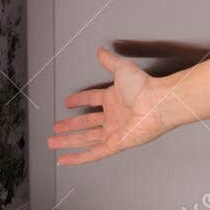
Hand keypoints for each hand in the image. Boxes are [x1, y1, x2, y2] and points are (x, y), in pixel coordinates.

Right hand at [48, 47, 180, 165]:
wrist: (157, 103)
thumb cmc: (145, 87)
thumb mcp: (121, 69)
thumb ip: (109, 61)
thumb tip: (101, 51)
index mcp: (114, 99)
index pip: (91, 100)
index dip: (79, 101)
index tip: (68, 102)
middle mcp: (113, 116)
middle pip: (85, 123)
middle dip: (69, 126)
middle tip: (57, 128)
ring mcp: (113, 131)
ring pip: (85, 139)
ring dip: (68, 141)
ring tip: (53, 142)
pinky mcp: (115, 144)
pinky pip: (92, 153)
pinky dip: (78, 157)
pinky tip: (66, 158)